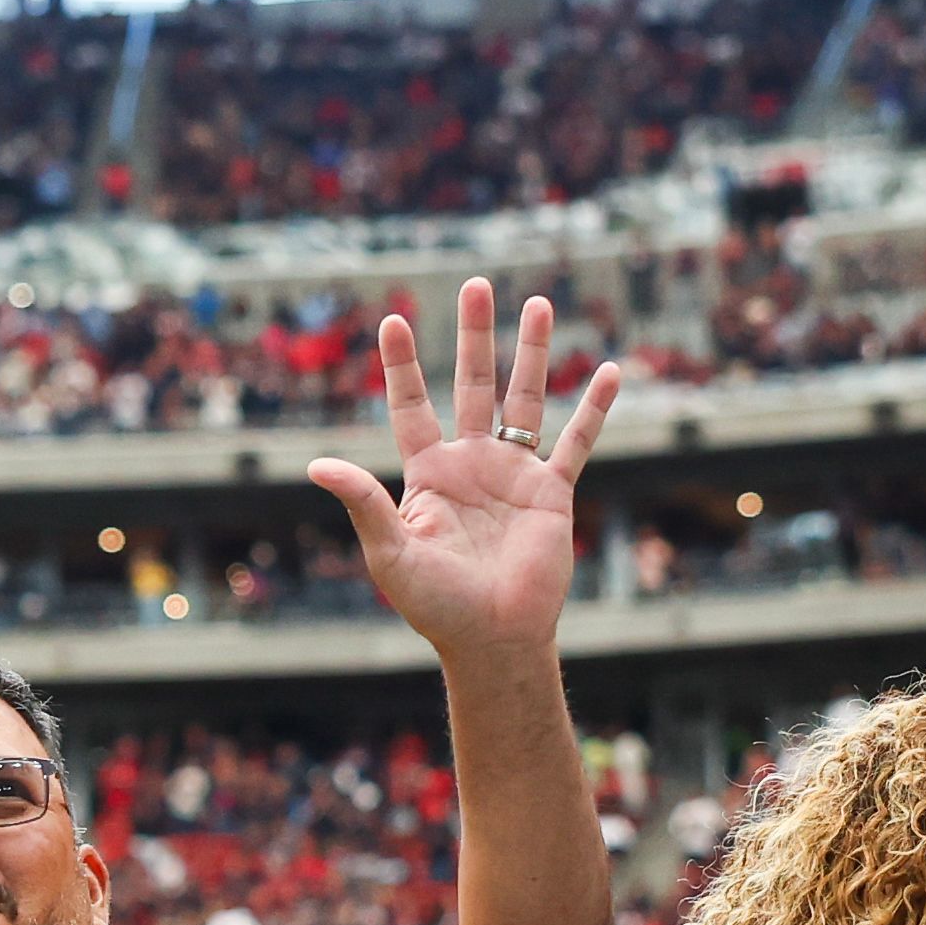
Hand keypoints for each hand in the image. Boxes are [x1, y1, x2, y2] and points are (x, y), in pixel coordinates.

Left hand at [307, 277, 617, 664]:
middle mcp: (472, 464)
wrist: (494, 639)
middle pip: (473, 384)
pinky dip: (594, 410)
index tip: (394, 320)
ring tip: (538, 303)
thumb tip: (315, 466)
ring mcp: (514, 474)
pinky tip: (610, 372)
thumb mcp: (390, 554)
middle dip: (475, 335)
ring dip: (533, 353)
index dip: (404, 366)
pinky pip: (576, 443)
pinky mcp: (553, 493)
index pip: (412, 405)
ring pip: (525, 400)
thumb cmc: (435, 605)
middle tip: (475, 284)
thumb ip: (362, 504)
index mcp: (428, 473)